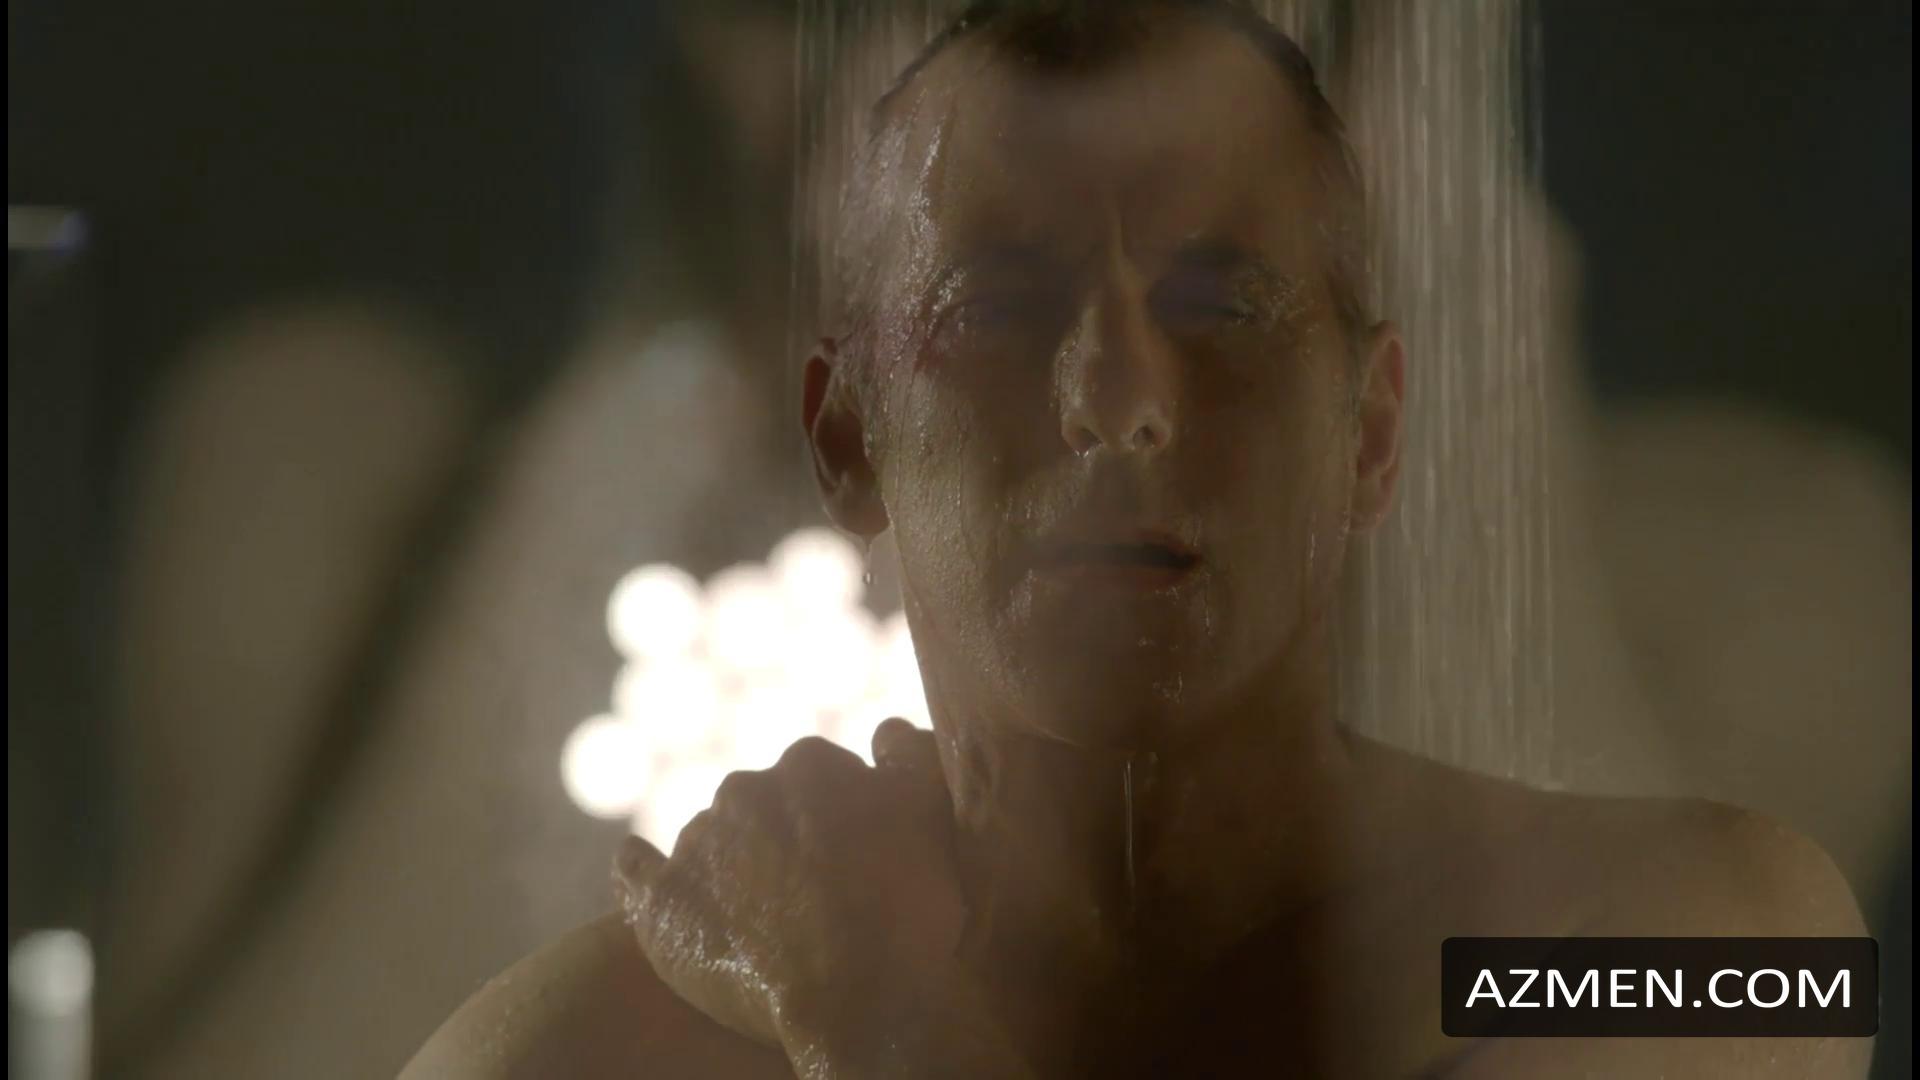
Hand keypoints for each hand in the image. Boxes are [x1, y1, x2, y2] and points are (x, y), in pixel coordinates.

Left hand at [615, 720, 1033, 1077]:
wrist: (861, 999)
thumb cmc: (908, 908)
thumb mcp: (934, 815)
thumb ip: (911, 758)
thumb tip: (886, 730)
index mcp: (810, 763)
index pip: (819, 777)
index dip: (838, 817)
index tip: (852, 857)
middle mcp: (746, 789)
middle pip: (760, 805)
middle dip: (780, 838)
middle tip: (812, 895)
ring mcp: (698, 844)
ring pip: (710, 841)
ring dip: (730, 867)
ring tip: (762, 923)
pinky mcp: (661, 902)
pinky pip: (636, 871)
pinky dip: (643, 871)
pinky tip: (644, 872)